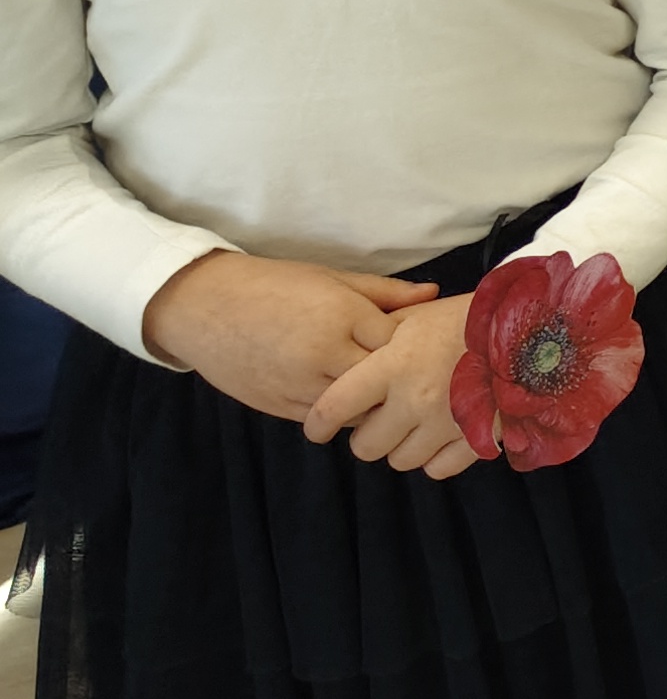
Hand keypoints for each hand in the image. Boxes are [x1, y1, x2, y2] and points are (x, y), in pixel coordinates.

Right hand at [140, 250, 438, 423]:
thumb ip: (385, 293)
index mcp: (343, 318)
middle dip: (396, 382)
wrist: (201, 307)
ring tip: (377, 389)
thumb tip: (433, 296)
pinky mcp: (279, 407)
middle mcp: (324, 357)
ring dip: (370, 403)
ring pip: (356, 411)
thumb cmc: (273, 284)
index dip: (412, 346)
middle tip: (408, 375)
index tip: (419, 344)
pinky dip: (340, 413)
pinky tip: (345, 397)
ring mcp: (300, 387)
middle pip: (383, 384)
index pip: (400, 345)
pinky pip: (325, 420)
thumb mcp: (332, 278)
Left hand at [303, 297, 479, 477]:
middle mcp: (415, 399)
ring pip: (400, 460)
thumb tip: (345, 367)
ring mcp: (447, 423)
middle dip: (368, 433)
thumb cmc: (465, 317)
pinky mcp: (477, 438)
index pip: (334, 409)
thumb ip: (376, 343)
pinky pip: (438, 469)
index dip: (319, 424)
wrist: (529, 325)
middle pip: (365, 446)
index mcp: (393, 365)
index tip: (319, 428)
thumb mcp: (414, 316)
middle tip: (382, 416)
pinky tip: (440, 435)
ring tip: (415, 423)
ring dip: (402, 445)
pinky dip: (435, 457)